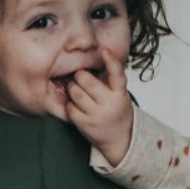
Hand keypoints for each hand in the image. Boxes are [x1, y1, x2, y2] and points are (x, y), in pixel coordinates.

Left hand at [65, 52, 131, 167]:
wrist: (119, 138)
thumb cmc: (116, 110)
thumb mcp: (119, 93)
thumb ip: (109, 79)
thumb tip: (90, 58)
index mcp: (120, 93)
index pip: (117, 74)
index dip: (111, 61)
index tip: (103, 50)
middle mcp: (109, 103)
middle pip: (87, 81)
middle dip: (79, 75)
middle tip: (79, 76)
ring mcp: (96, 115)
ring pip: (76, 93)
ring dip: (72, 87)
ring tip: (75, 88)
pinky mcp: (85, 124)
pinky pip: (70, 108)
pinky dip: (69, 103)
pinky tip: (74, 104)